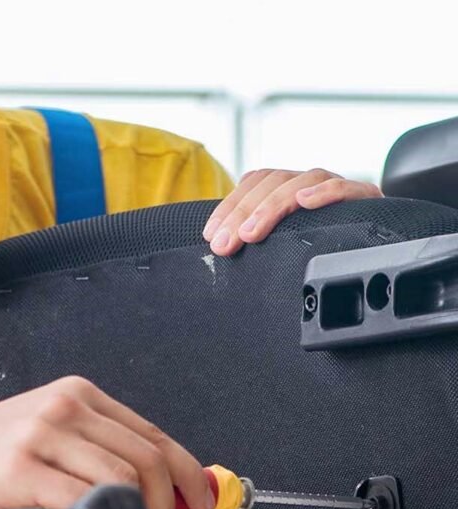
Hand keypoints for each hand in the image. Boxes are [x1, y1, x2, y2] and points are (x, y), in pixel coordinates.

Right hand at [0, 376, 214, 508]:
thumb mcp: (43, 438)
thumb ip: (94, 454)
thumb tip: (158, 489)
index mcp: (75, 394)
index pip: (152, 434)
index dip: (187, 474)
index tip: (202, 502)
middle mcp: (61, 406)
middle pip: (145, 458)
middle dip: (165, 506)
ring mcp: (39, 435)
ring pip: (121, 479)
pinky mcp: (17, 471)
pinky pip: (81, 499)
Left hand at [203, 168, 382, 256]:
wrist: (377, 248)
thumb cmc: (319, 248)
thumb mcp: (280, 245)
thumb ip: (255, 239)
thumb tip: (218, 249)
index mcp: (287, 188)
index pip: (254, 182)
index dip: (229, 205)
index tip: (210, 234)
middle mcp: (309, 182)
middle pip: (272, 181)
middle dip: (242, 213)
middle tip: (225, 244)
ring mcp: (337, 186)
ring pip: (303, 180)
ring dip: (272, 207)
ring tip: (251, 233)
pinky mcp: (366, 199)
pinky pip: (347, 187)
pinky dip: (326, 192)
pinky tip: (307, 202)